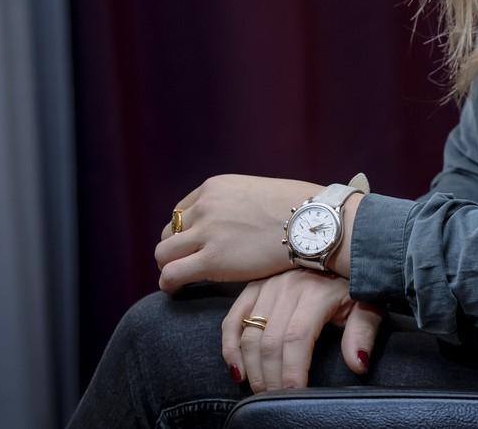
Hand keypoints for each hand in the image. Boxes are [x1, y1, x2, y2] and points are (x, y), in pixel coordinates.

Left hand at [156, 175, 323, 291]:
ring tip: (178, 280)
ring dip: (168, 267)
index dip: (185, 234)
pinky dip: (168, 284)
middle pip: (169, 233)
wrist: (313, 223)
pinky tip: (175, 291)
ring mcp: (207, 232)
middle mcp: (205, 205)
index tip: (193, 248)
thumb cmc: (298, 211)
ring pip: (164, 254)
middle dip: (175, 250)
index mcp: (215, 187)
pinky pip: (171, 274)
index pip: (182, 213)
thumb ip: (236, 205)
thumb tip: (234, 225)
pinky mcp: (212, 259)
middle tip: (186, 266)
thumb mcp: (257, 193)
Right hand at [223, 269, 384, 390]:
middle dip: (270, 376)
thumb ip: (363, 332)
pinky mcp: (253, 286)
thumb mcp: (368, 301)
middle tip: (275, 399)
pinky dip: (230, 346)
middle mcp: (287, 286)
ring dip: (251, 367)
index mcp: (316, 292)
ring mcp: (266, 285)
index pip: (296, 339)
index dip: (292, 370)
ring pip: (248, 333)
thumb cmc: (353, 280)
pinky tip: (237, 369)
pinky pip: (233, 318)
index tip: (293, 393)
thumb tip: (358, 363)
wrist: (338, 244)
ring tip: (260, 390)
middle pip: (268, 341)